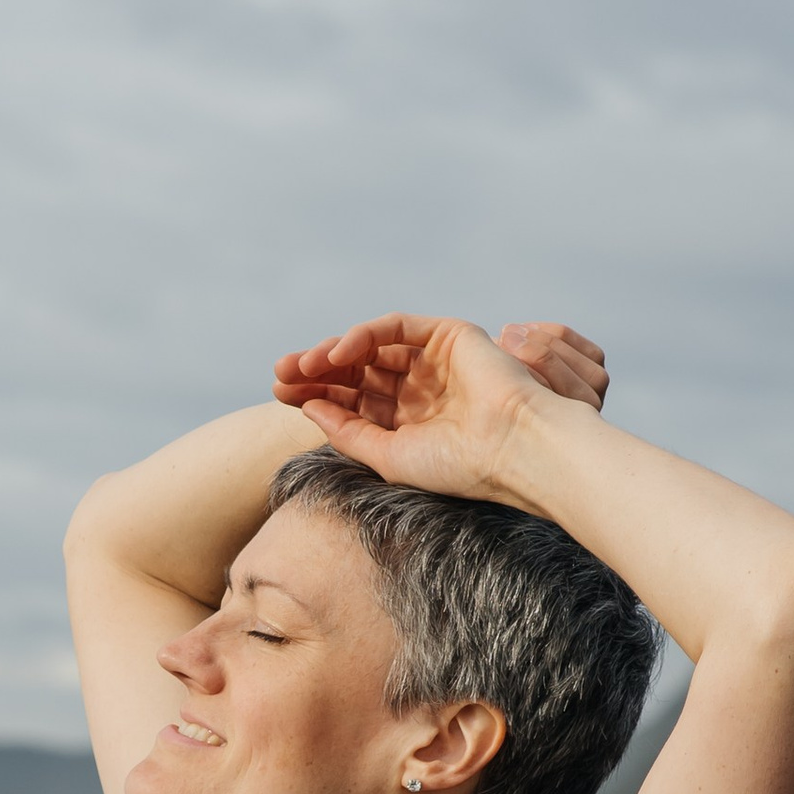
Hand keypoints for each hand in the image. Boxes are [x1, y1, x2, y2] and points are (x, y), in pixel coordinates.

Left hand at [269, 316, 606, 494]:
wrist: (513, 449)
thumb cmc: (459, 466)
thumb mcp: (389, 456)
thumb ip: (348, 432)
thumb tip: (310, 406)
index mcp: (408, 422)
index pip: (352, 400)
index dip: (315, 394)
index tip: (279, 395)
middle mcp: (419, 389)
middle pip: (355, 371)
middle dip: (315, 371)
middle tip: (280, 376)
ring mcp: (433, 360)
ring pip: (370, 347)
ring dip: (331, 352)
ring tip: (301, 366)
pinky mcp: (447, 335)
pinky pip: (395, 327)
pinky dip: (363, 334)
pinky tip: (337, 353)